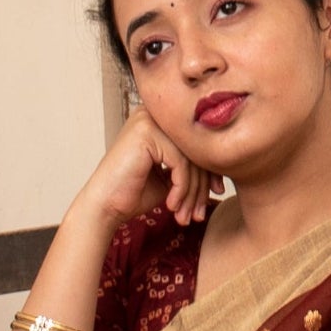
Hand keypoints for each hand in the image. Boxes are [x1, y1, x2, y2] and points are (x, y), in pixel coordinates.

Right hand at [65, 108, 214, 237]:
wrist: (104, 207)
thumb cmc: (132, 194)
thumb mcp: (170, 177)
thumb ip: (192, 166)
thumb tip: (225, 167)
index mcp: (160, 122)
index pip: (196, 144)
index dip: (210, 171)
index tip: (216, 195)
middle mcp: (155, 116)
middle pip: (195, 149)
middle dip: (202, 186)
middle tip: (200, 213)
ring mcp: (149, 121)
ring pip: (190, 157)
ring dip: (192, 192)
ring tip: (186, 215)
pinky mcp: (147, 133)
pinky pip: (180, 162)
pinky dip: (181, 188)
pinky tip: (172, 205)